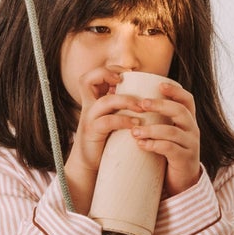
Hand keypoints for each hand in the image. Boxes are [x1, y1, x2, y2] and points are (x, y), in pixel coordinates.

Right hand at [63, 67, 144, 212]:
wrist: (90, 165)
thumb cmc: (106, 141)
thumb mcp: (113, 119)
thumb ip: (121, 108)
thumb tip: (146, 98)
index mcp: (93, 100)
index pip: (93, 75)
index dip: (109, 69)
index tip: (128, 73)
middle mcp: (88, 106)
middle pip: (87, 79)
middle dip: (108, 74)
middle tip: (128, 80)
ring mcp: (89, 119)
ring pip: (105, 101)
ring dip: (125, 100)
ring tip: (142, 107)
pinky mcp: (92, 133)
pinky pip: (107, 122)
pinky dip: (124, 121)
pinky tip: (136, 125)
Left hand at [131, 79, 202, 196]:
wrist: (182, 182)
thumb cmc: (169, 154)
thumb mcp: (167, 134)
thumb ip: (157, 120)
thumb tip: (133, 102)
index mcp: (188, 121)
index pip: (188, 100)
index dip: (176, 91)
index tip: (159, 84)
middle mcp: (193, 131)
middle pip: (180, 111)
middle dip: (160, 106)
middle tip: (142, 104)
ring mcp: (191, 145)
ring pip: (172, 132)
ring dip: (151, 129)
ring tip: (135, 131)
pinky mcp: (185, 160)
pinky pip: (170, 149)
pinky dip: (154, 145)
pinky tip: (141, 145)